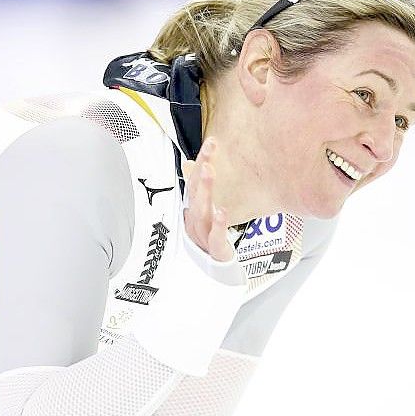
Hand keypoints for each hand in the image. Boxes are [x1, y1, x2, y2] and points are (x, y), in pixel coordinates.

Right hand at [181, 137, 235, 261]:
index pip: (194, 181)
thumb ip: (199, 189)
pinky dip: (218, 223)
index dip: (201, 161)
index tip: (212, 142)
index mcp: (193, 210)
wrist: (211, 272)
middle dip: (201, 170)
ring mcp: (202, 234)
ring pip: (201, 211)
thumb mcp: (202, 212)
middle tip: (210, 150)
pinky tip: (223, 210)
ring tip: (210, 171)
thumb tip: (192, 165)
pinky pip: (215, 235)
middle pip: (195, 193)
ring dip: (205, 190)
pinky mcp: (214, 249)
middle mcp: (194, 220)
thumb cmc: (206, 240)